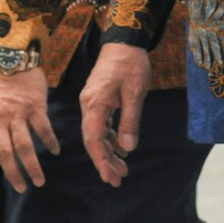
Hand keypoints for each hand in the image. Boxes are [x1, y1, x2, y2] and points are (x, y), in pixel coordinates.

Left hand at [0, 62, 56, 192]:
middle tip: (22, 188)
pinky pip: (43, 129)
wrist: (10, 57)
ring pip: (25, 146)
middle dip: (13, 174)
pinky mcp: (35, 106)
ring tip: (39, 180)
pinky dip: (50, 142)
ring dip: (33, 166)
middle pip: (5, 153)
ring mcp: (17, 113)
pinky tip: (55, 151)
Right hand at [80, 43, 152, 187]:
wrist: (124, 41)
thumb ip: (130, 121)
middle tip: (118, 180)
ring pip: (97, 133)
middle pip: (93, 139)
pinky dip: (110, 139)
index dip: (100, 160)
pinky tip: (122, 149)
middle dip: (104, 161)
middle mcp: (89, 104)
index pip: (93, 138)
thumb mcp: (134, 93)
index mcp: (94, 103)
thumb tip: (127, 148)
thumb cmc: (130, 65)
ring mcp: (93, 102)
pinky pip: (101, 124)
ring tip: (123, 170)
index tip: (109, 177)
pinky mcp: (99, 99)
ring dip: (108, 152)